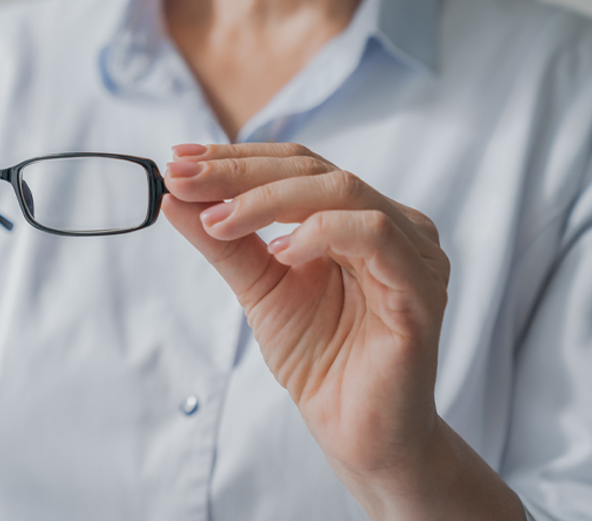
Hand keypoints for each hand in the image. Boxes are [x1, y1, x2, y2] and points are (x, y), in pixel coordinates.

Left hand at [162, 142, 450, 495]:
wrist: (355, 432)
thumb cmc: (317, 356)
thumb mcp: (257, 285)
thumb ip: (222, 240)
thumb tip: (172, 195)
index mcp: (354, 215)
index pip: (294, 164)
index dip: (235, 159)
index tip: (177, 162)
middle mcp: (390, 222)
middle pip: (313, 168)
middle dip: (239, 172)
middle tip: (183, 180)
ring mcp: (412, 252)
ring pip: (342, 189)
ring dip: (269, 199)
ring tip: (219, 222)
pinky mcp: (419, 289)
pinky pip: (373, 236)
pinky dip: (319, 233)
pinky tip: (280, 254)